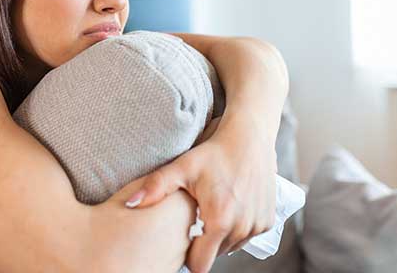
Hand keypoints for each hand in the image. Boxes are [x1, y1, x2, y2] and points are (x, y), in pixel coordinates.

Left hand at [124, 114, 276, 272]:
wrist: (249, 136)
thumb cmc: (213, 152)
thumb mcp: (182, 167)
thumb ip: (155, 187)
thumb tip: (129, 204)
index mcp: (219, 220)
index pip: (200, 265)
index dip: (188, 256)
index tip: (183, 238)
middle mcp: (242, 227)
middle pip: (216, 254)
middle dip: (204, 241)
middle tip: (197, 216)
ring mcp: (257, 225)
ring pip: (231, 246)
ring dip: (221, 235)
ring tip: (213, 208)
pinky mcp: (267, 221)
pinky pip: (246, 236)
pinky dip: (238, 227)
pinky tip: (230, 204)